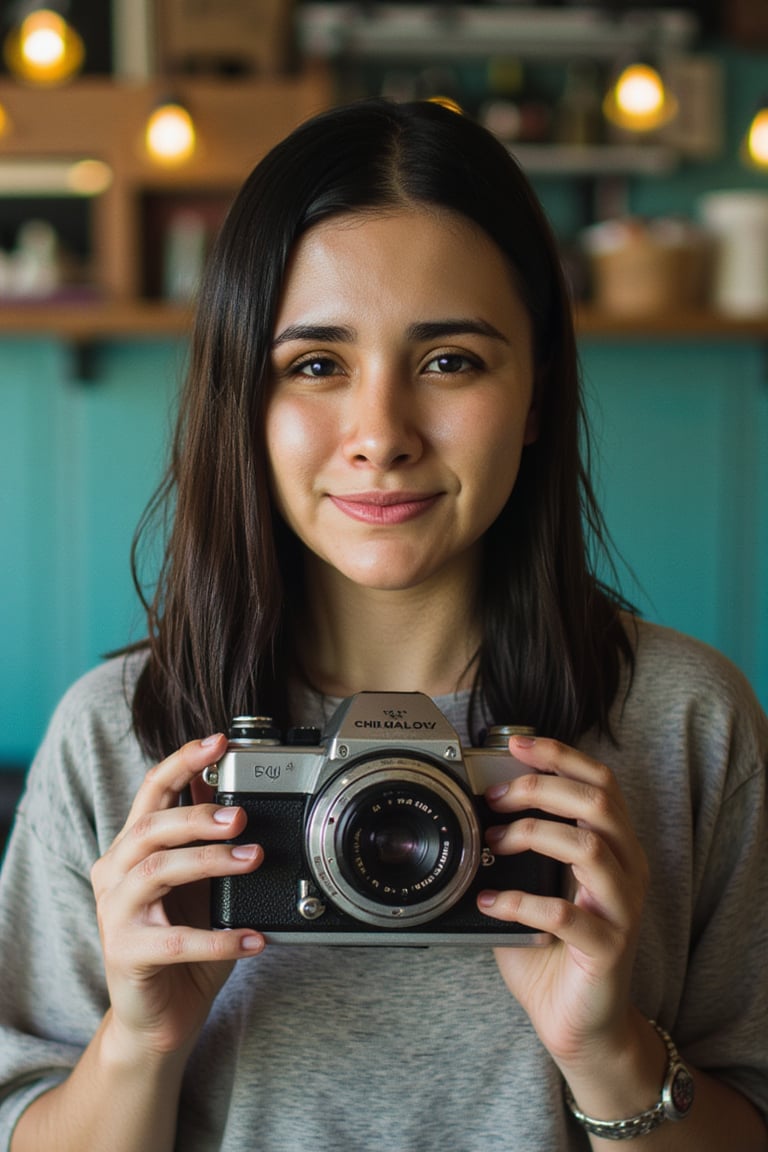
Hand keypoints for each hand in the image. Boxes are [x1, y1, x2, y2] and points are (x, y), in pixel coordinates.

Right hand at [90, 734, 264, 1059]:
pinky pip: (176, 941)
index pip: (152, 791)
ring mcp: (116, 914)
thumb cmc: (183, 943)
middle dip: (199, 815)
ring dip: (210, 861)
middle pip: (151, 827)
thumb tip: (230, 785)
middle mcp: (117, 873)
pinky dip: (219, 938)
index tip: (219, 741)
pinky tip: (252, 938)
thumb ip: (207, 839)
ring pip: (158, 870)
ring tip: (254, 861)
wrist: (159, 1015)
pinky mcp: (127, 954)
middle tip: (242, 816)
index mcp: (134, 847)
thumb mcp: (200, 883)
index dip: (183, 761)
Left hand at [477, 735, 648, 1073]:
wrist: (579, 1025)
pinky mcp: (608, 948)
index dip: (561, 755)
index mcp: (614, 846)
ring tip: (494, 844)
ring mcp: (622, 909)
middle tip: (497, 799)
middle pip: (597, 803)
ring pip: (589, 847)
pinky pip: (564, 913)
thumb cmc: (551, 949)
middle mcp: (627, 870)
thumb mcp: (534, 886)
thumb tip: (469, 812)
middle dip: (541, 788)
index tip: (517, 744)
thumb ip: (516, 851)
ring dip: (532, 835)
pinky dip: (518, 901)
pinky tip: (490, 903)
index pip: (600, 782)